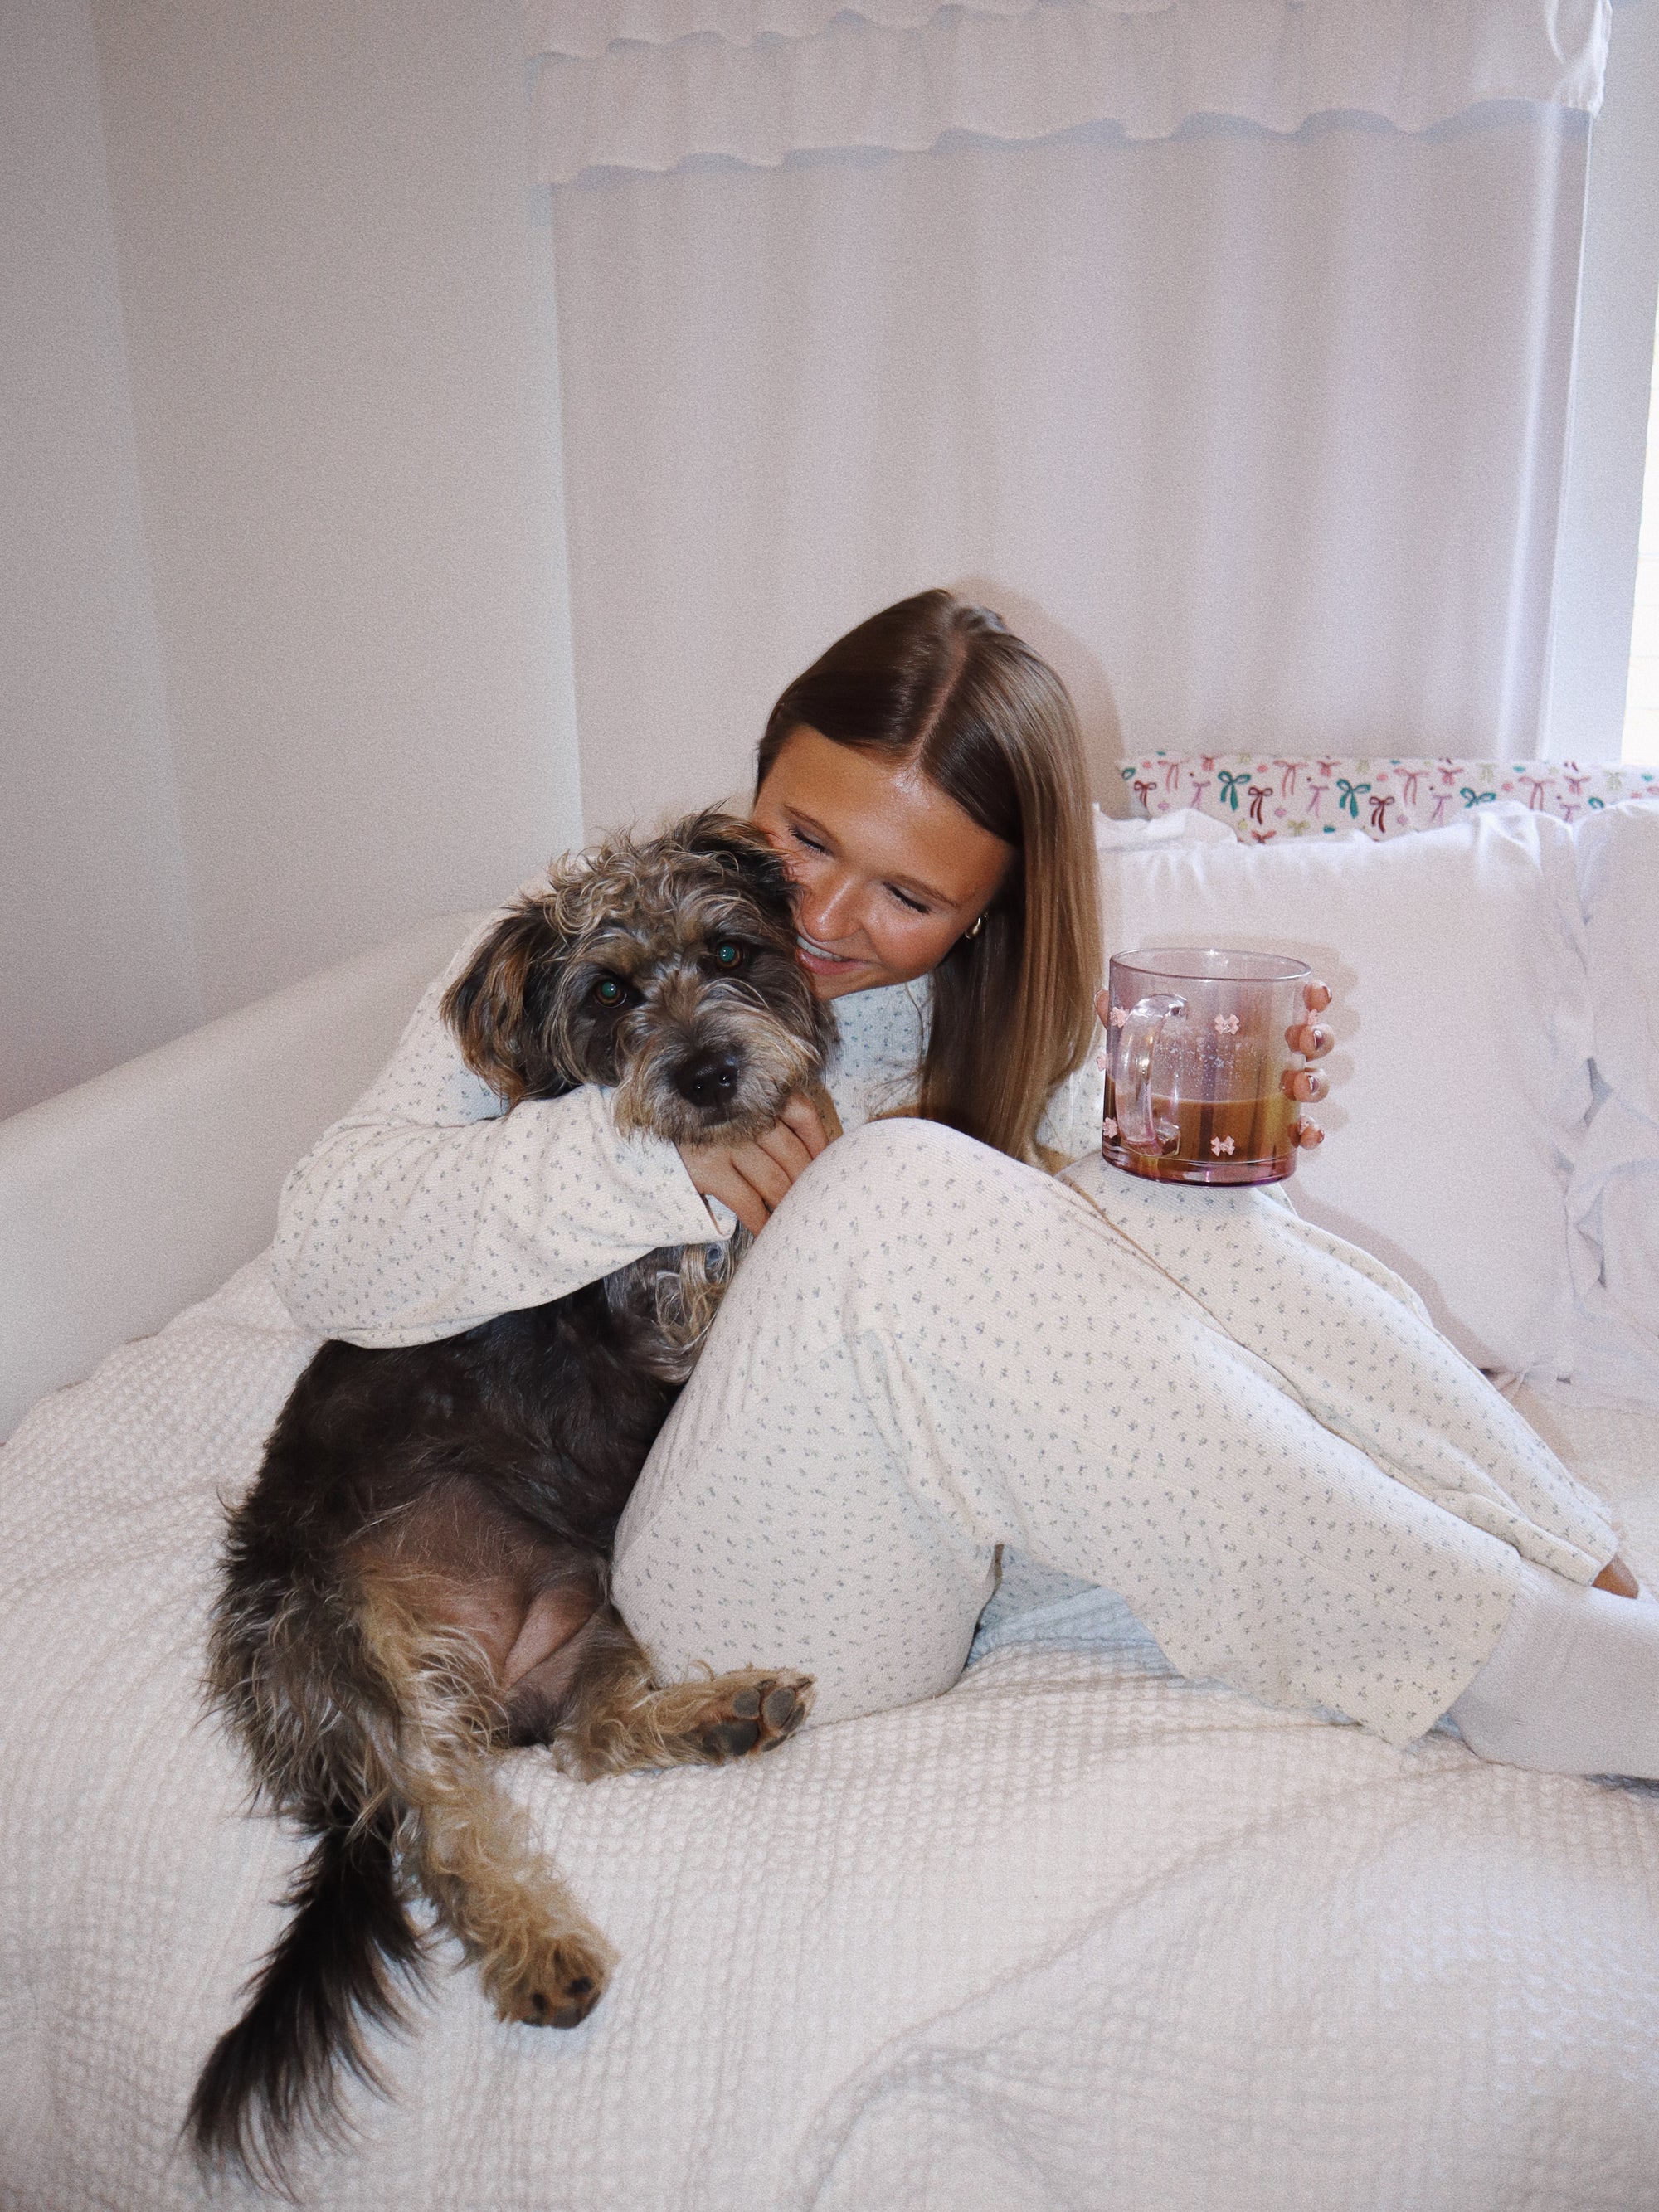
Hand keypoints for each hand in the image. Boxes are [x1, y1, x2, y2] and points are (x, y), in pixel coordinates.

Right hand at [677, 1093, 832, 1235]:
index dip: (821, 1142)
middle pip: (793, 1153)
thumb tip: (812, 1151)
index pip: (802, 1114)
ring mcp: (725, 1142)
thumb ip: (763, 1114)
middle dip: (808, 1182)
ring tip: (797, 1217)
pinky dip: (763, 1221)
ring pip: (775, 1181)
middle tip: (816, 1200)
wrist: (638, 1135)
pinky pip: (748, 1203)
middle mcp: (742, 1116)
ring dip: (789, 1204)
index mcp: (753, 1095)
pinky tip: (770, 1231)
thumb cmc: (695, 1122)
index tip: (831, 1163)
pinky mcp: (707, 1169)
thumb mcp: (729, 1106)